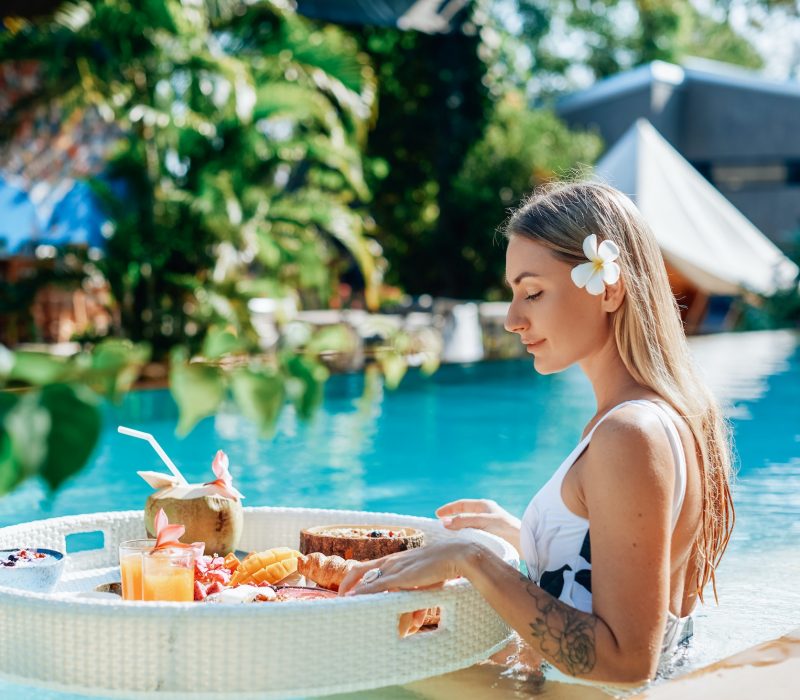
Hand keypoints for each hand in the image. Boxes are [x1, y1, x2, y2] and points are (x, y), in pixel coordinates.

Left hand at [338, 541, 472, 636]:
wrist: (453, 554)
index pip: (365, 566)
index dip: (353, 578)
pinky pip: (376, 586)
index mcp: (393, 559)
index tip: (346, 591)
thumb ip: (414, 596)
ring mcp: (393, 568)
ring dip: (353, 593)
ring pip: (365, 580)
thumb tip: (412, 619)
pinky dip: (363, 594)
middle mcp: (389, 561)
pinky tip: (354, 601)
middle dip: (346, 585)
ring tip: (344, 606)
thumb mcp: (423, 581)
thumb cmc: (441, 567)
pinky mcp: (400, 576)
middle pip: (358, 570)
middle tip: (339, 600)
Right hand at [436, 498, 521, 553]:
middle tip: (439, 527)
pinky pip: (473, 535)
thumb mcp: (484, 522)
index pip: (461, 504)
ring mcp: (488, 526)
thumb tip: (443, 522)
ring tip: (447, 537)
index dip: (448, 509)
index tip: (437, 515)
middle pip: (463, 514)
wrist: (525, 543)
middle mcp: (485, 514)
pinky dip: (464, 538)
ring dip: (457, 530)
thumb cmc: (506, 529)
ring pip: (468, 526)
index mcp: (484, 506)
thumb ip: (464, 521)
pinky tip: (460, 545)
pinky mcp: (491, 537)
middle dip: (451, 519)